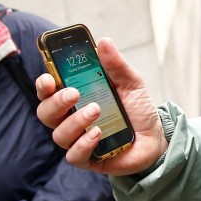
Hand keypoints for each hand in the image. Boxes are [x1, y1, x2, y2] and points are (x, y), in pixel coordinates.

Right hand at [36, 37, 165, 174]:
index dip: (43, 85)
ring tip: (96, 110)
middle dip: (55, 102)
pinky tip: (98, 133)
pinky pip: (74, 155)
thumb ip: (116, 65)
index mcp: (76, 97)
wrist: (156, 136)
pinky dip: (83, 144)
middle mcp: (71, 119)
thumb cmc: (137, 108)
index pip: (48, 91)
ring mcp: (78, 140)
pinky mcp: (89, 159)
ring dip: (75, 121)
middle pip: (46, 113)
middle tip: (73, 93)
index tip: (48, 79)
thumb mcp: (131, 82)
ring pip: (59, 134)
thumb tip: (104, 41)